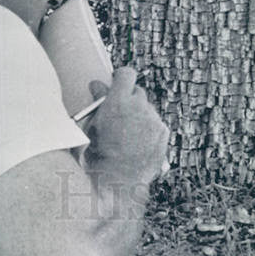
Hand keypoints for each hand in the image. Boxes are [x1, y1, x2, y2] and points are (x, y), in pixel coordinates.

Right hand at [86, 66, 169, 185]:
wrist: (118, 181)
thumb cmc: (99, 154)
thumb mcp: (91, 126)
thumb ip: (97, 101)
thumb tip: (97, 85)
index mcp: (118, 101)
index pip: (126, 74)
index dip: (121, 77)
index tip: (117, 82)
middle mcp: (140, 106)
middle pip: (138, 93)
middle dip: (129, 100)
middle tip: (120, 113)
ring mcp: (154, 119)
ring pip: (147, 110)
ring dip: (139, 116)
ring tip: (127, 135)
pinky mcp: (163, 132)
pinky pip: (156, 124)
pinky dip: (149, 129)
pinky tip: (138, 143)